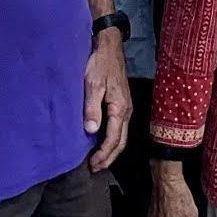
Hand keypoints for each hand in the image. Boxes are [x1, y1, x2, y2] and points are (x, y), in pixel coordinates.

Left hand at [82, 35, 134, 173]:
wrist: (109, 47)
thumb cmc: (99, 64)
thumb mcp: (92, 84)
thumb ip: (91, 108)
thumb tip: (91, 131)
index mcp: (120, 108)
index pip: (114, 139)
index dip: (103, 155)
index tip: (91, 165)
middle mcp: (126, 111)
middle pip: (121, 142)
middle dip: (108, 158)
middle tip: (94, 169)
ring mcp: (125, 108)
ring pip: (121, 136)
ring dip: (110, 151)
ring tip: (97, 161)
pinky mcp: (121, 105)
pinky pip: (119, 128)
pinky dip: (111, 140)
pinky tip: (100, 142)